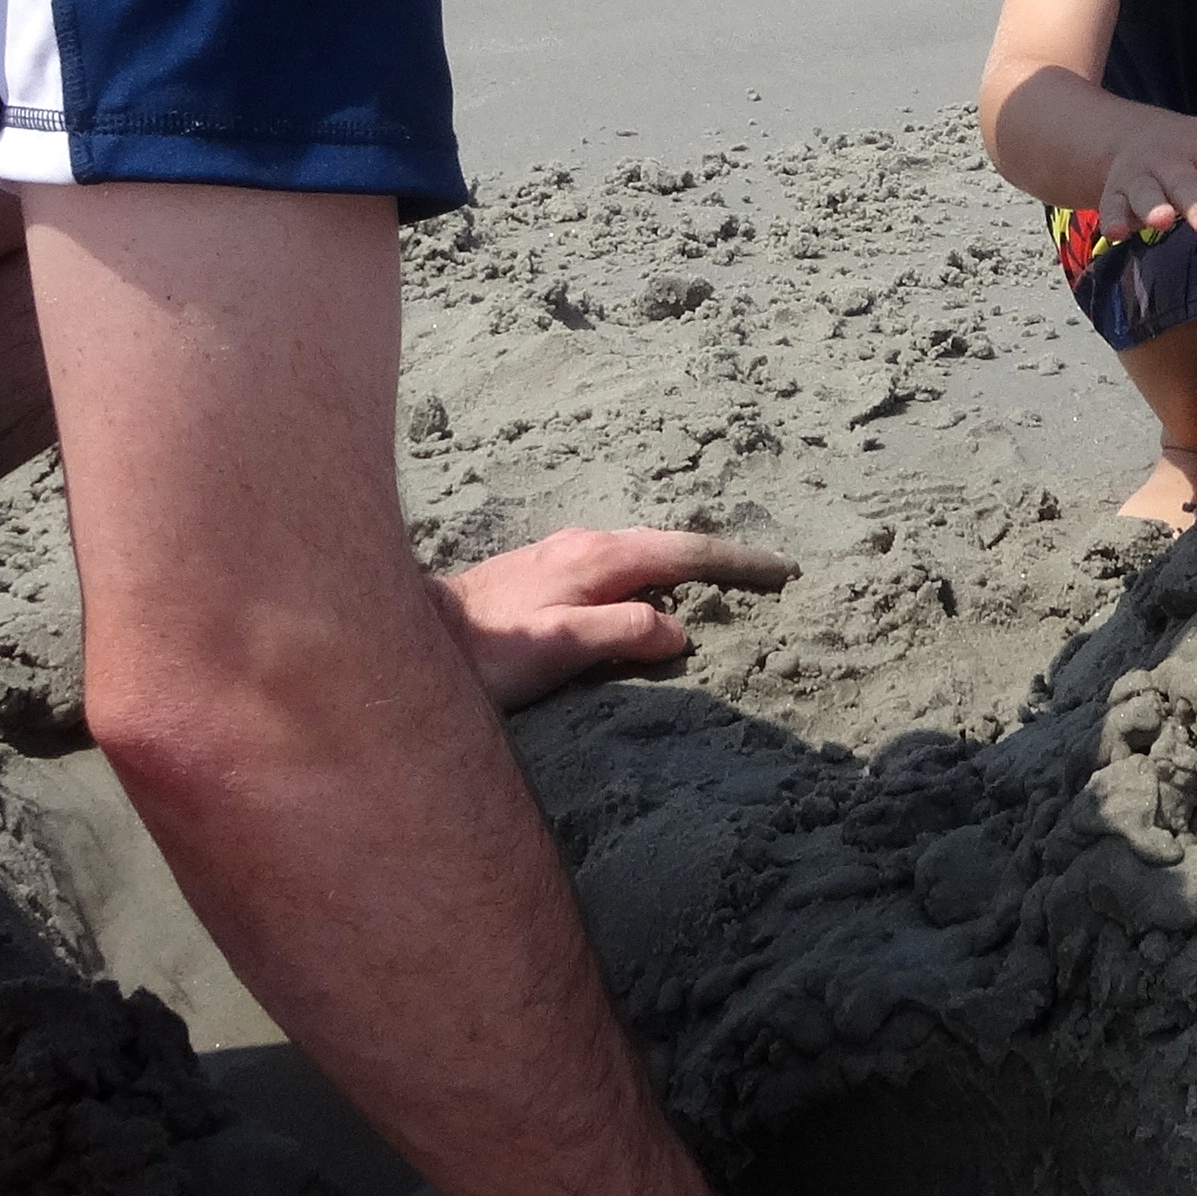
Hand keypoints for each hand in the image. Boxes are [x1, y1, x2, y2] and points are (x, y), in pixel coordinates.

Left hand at [434, 528, 796, 710]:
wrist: (414, 639)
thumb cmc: (486, 651)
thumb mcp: (560, 647)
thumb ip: (622, 631)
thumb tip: (677, 630)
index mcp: (597, 558)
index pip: (685, 550)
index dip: (736, 561)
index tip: (782, 570)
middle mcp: (584, 544)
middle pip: (668, 543)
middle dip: (720, 556)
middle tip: (767, 574)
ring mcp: (562, 554)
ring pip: (641, 552)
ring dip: (685, 564)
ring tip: (723, 583)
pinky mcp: (545, 571)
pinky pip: (618, 566)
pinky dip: (652, 574)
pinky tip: (653, 594)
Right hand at [1099, 115, 1196, 238]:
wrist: (1127, 137)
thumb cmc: (1193, 152)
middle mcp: (1171, 160)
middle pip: (1184, 180)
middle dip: (1196, 201)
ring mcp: (1140, 177)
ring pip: (1146, 193)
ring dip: (1153, 207)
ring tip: (1162, 222)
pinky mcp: (1114, 195)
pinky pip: (1112, 207)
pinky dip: (1113, 219)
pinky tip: (1116, 234)